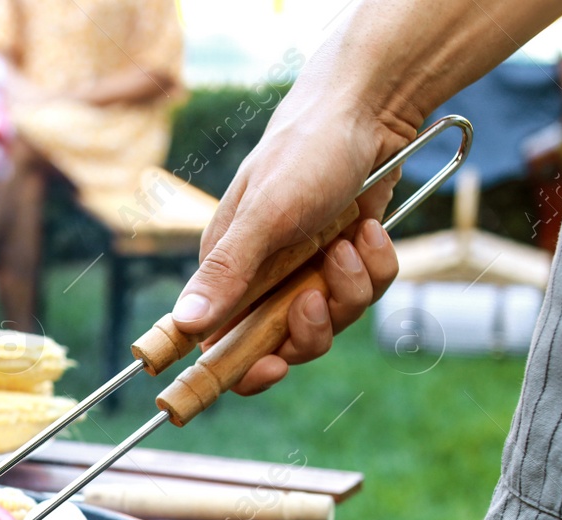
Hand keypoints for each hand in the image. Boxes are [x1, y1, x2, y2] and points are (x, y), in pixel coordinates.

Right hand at [171, 85, 415, 393]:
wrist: (371, 108)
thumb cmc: (306, 151)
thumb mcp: (265, 214)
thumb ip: (227, 272)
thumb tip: (185, 325)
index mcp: (227, 272)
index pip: (221, 345)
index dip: (242, 369)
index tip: (270, 369)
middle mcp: (264, 278)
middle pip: (284, 345)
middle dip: (310, 327)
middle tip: (317, 294)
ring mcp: (308, 270)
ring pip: (333, 321)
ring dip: (349, 287)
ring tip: (348, 243)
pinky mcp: (348, 259)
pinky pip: (368, 291)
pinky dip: (376, 265)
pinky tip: (370, 229)